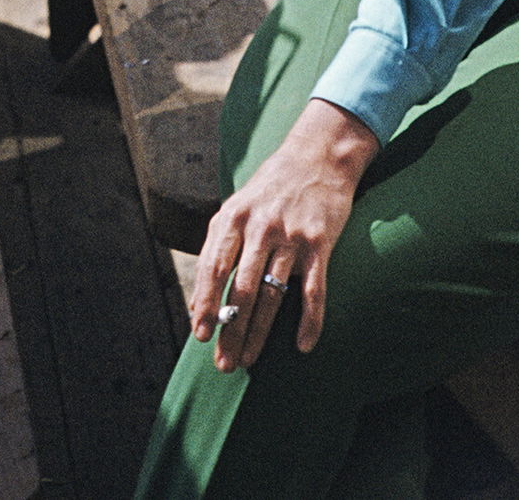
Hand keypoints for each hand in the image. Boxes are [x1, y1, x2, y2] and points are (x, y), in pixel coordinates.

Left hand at [189, 98, 377, 369]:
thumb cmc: (271, 187)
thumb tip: (203, 295)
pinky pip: (313, 290)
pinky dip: (310, 321)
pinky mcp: (318, 243)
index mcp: (233, 217)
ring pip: (272, 295)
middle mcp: (259, 227)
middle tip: (223, 363)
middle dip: (230, 329)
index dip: (206, 303)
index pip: (214, 267)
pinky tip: (303, 346)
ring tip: (249, 360)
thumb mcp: (238, 206)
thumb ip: (221, 245)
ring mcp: (290, 236)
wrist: (317, 156)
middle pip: (242, 289)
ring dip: (259, 333)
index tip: (200, 334)